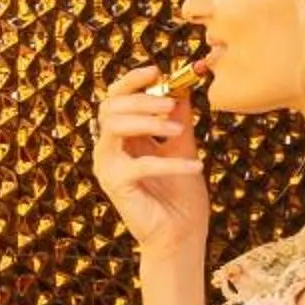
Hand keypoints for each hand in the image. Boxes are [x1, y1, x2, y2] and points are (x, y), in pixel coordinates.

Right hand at [93, 65, 209, 256]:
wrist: (180, 234)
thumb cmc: (180, 194)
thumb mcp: (183, 146)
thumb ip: (179, 119)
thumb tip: (183, 87)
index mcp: (121, 138)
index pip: (115, 98)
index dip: (132, 80)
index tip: (157, 70)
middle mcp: (108, 149)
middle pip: (111, 107)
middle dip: (142, 99)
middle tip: (171, 103)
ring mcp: (107, 167)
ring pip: (115, 126)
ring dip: (149, 121)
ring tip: (179, 128)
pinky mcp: (116, 185)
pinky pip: (142, 164)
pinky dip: (172, 162)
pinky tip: (196, 165)